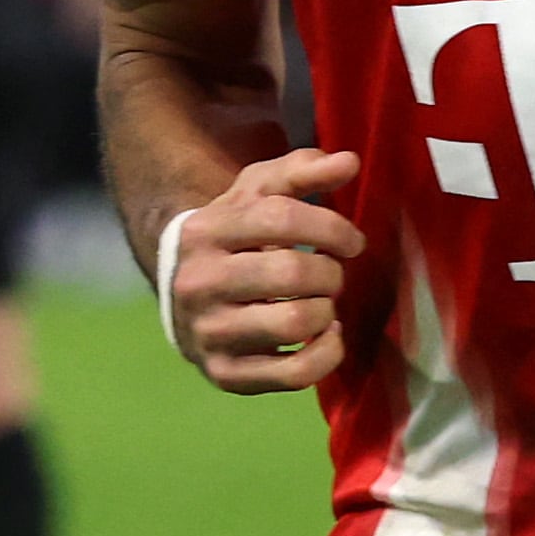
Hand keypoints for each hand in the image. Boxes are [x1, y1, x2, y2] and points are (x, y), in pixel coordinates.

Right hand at [169, 147, 366, 392]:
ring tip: (322, 303)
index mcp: (206, 230)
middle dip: (331, 273)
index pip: (281, 219)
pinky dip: (326, 355)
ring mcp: (208, 332)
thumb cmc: (234, 235)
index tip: (352, 242)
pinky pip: (294, 374)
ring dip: (327, 311)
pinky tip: (325, 335)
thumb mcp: (257, 193)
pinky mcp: (224, 373)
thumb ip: (302, 169)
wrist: (182, 293)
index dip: (332, 228)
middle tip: (331, 274)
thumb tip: (349, 161)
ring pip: (295, 323)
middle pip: (293, 274)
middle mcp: (199, 283)